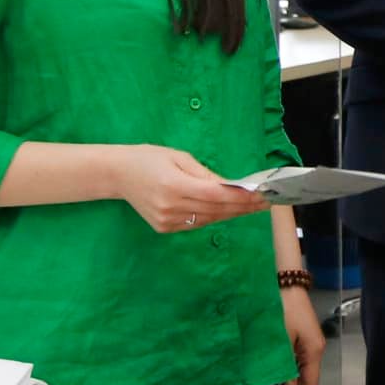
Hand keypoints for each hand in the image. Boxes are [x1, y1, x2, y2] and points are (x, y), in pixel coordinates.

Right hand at [112, 146, 269, 233]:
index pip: (216, 195)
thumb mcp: (179, 157)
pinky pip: (196, 223)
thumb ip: (205, 174)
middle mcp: (170, 207)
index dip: (240, 197)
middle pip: (215, 210)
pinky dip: (214, 217)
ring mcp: (166, 220)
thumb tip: (231, 186)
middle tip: (266, 201)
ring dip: (232, 213)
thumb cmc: (150, 158)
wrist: (118, 174)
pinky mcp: (163, 227)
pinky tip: (229, 211)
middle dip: (243, 206)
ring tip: (253, 206)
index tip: (261, 195)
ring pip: (208, 219)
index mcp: (174, 185)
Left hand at [275, 284, 323, 384]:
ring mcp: (309, 342)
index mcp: (314, 351)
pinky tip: (275, 377)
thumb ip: (283, 366)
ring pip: (302, 371)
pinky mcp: (302, 336)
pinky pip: (297, 361)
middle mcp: (315, 348)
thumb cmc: (283, 310)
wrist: (286, 282)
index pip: (309, 384)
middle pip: (307, 379)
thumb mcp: (281, 340)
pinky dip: (288, 373)